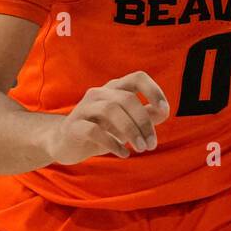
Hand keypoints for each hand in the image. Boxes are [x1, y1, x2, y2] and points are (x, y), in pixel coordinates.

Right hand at [45, 71, 169, 164]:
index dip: (153, 90)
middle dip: (143, 122)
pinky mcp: (73, 126)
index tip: (164, 110)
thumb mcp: (128, 122)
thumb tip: (164, 110)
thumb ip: (147, 115)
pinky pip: (94, 130)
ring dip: (130, 130)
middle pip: (127, 98)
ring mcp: (84, 108)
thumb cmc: (102, 130)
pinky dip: (112, 143)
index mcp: (115, 88)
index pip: (137, 77)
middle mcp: (99, 93)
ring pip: (110, 110)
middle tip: (151, 144)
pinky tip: (123, 153)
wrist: (66, 143)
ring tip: (140, 148)